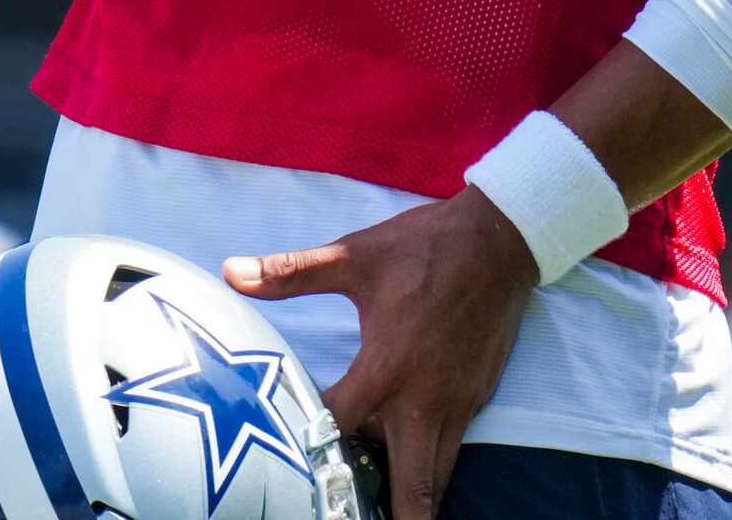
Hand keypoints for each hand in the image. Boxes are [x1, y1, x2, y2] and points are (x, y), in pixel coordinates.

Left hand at [226, 190, 539, 519]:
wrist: (501, 239)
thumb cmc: (425, 247)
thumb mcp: (353, 256)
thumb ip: (290, 272)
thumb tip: (231, 273)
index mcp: (386, 369)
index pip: (338, 428)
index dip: (309, 443)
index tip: (287, 451)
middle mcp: (424, 400)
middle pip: (411, 487)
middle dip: (395, 517)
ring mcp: (457, 404)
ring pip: (438, 476)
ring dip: (412, 496)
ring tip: (386, 511)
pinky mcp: (478, 397)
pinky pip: (453, 448)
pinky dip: (432, 465)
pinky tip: (410, 464)